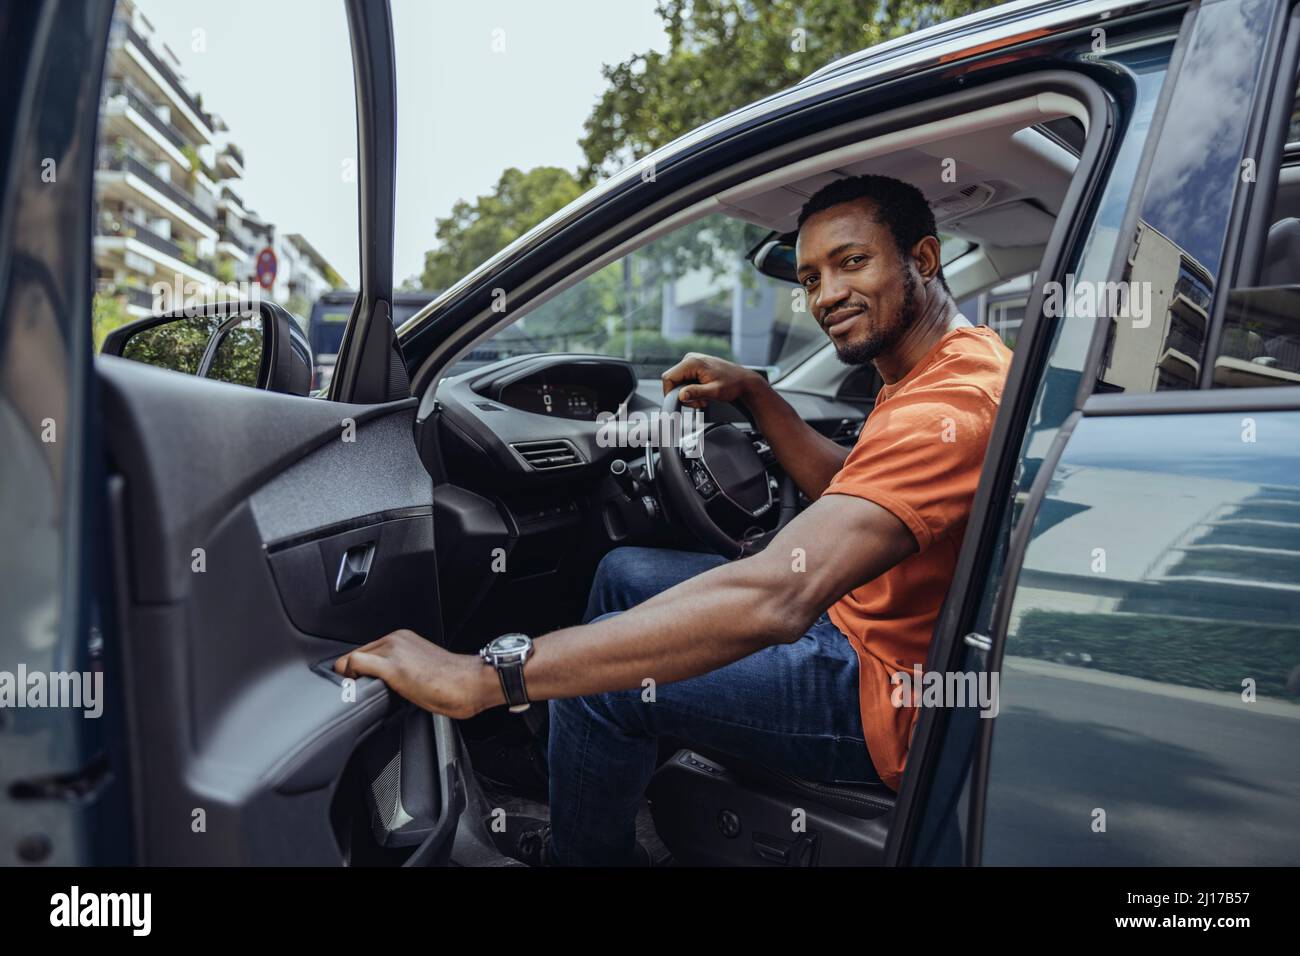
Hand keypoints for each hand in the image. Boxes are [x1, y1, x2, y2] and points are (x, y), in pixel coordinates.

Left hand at [334, 629, 500, 718]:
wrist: (472, 682)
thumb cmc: (455, 682)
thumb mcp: (422, 669)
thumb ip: (403, 669)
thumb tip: (388, 685)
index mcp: (404, 639)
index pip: (367, 650)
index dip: (357, 670)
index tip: (358, 685)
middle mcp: (397, 639)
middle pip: (356, 653)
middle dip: (351, 673)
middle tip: (355, 693)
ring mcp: (394, 650)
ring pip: (352, 657)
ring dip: (350, 677)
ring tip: (357, 694)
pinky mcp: (393, 666)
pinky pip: (355, 664)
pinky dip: (349, 677)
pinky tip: (356, 691)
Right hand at [661, 352, 764, 408]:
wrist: (744, 381)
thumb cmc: (733, 385)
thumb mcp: (714, 392)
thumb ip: (696, 393)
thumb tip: (681, 395)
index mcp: (692, 362)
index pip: (668, 378)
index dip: (670, 393)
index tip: (682, 403)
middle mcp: (690, 358)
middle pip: (673, 380)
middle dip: (683, 395)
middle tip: (698, 402)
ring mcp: (693, 361)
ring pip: (679, 382)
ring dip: (688, 393)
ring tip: (703, 398)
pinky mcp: (695, 366)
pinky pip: (685, 380)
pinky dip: (692, 389)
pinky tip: (703, 392)